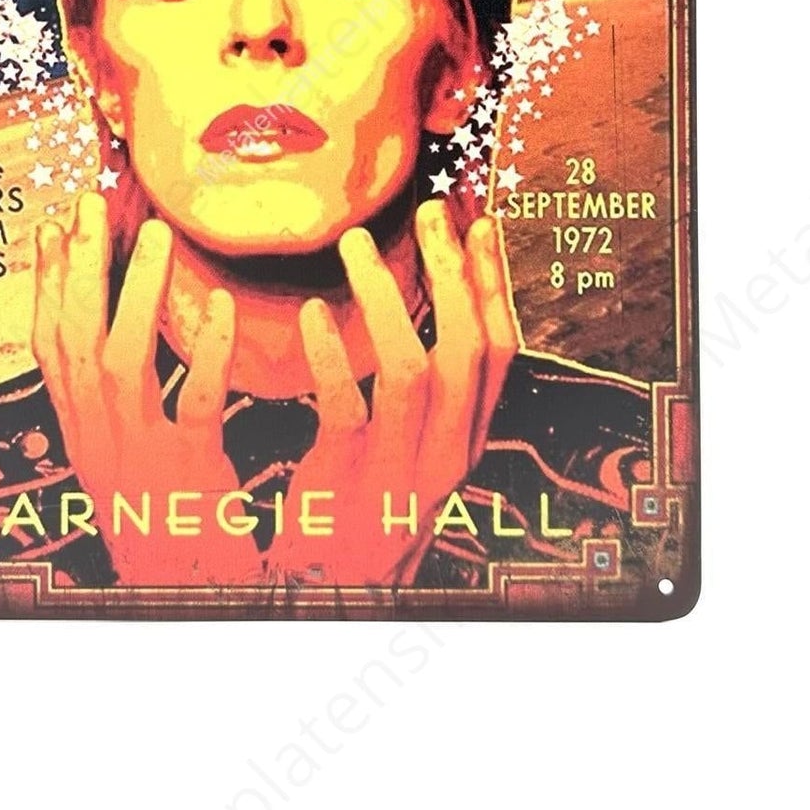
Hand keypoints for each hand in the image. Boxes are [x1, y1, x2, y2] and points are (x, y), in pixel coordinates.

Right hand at [31, 193, 263, 587]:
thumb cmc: (165, 528)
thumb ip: (117, 409)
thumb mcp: (124, 464)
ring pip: (121, 359)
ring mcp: (138, 456)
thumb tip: (112, 354)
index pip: (50, 345)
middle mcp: (98, 439)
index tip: (52, 225)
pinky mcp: (187, 474)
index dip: (46, 282)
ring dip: (136, 290)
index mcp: (82, 433)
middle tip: (90, 204)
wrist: (186, 603)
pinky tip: (223, 307)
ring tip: (156, 233)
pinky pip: (193, 404)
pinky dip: (205, 350)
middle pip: (74, 339)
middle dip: (77, 267)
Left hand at [268, 201, 518, 587]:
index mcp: (465, 444)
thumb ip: (425, 403)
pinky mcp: (345, 482)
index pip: (499, 352)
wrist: (325, 597)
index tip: (478, 225)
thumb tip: (426, 326)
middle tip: (430, 212)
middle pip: (468, 350)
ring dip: (388, 298)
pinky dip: (330, 352)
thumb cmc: (359, 517)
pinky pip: (345, 406)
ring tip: (355, 244)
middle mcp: (445, 456)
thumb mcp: (411, 461)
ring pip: (415, 370)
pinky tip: (311, 314)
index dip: (492, 284)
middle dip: (454, 274)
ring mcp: (398, 472)